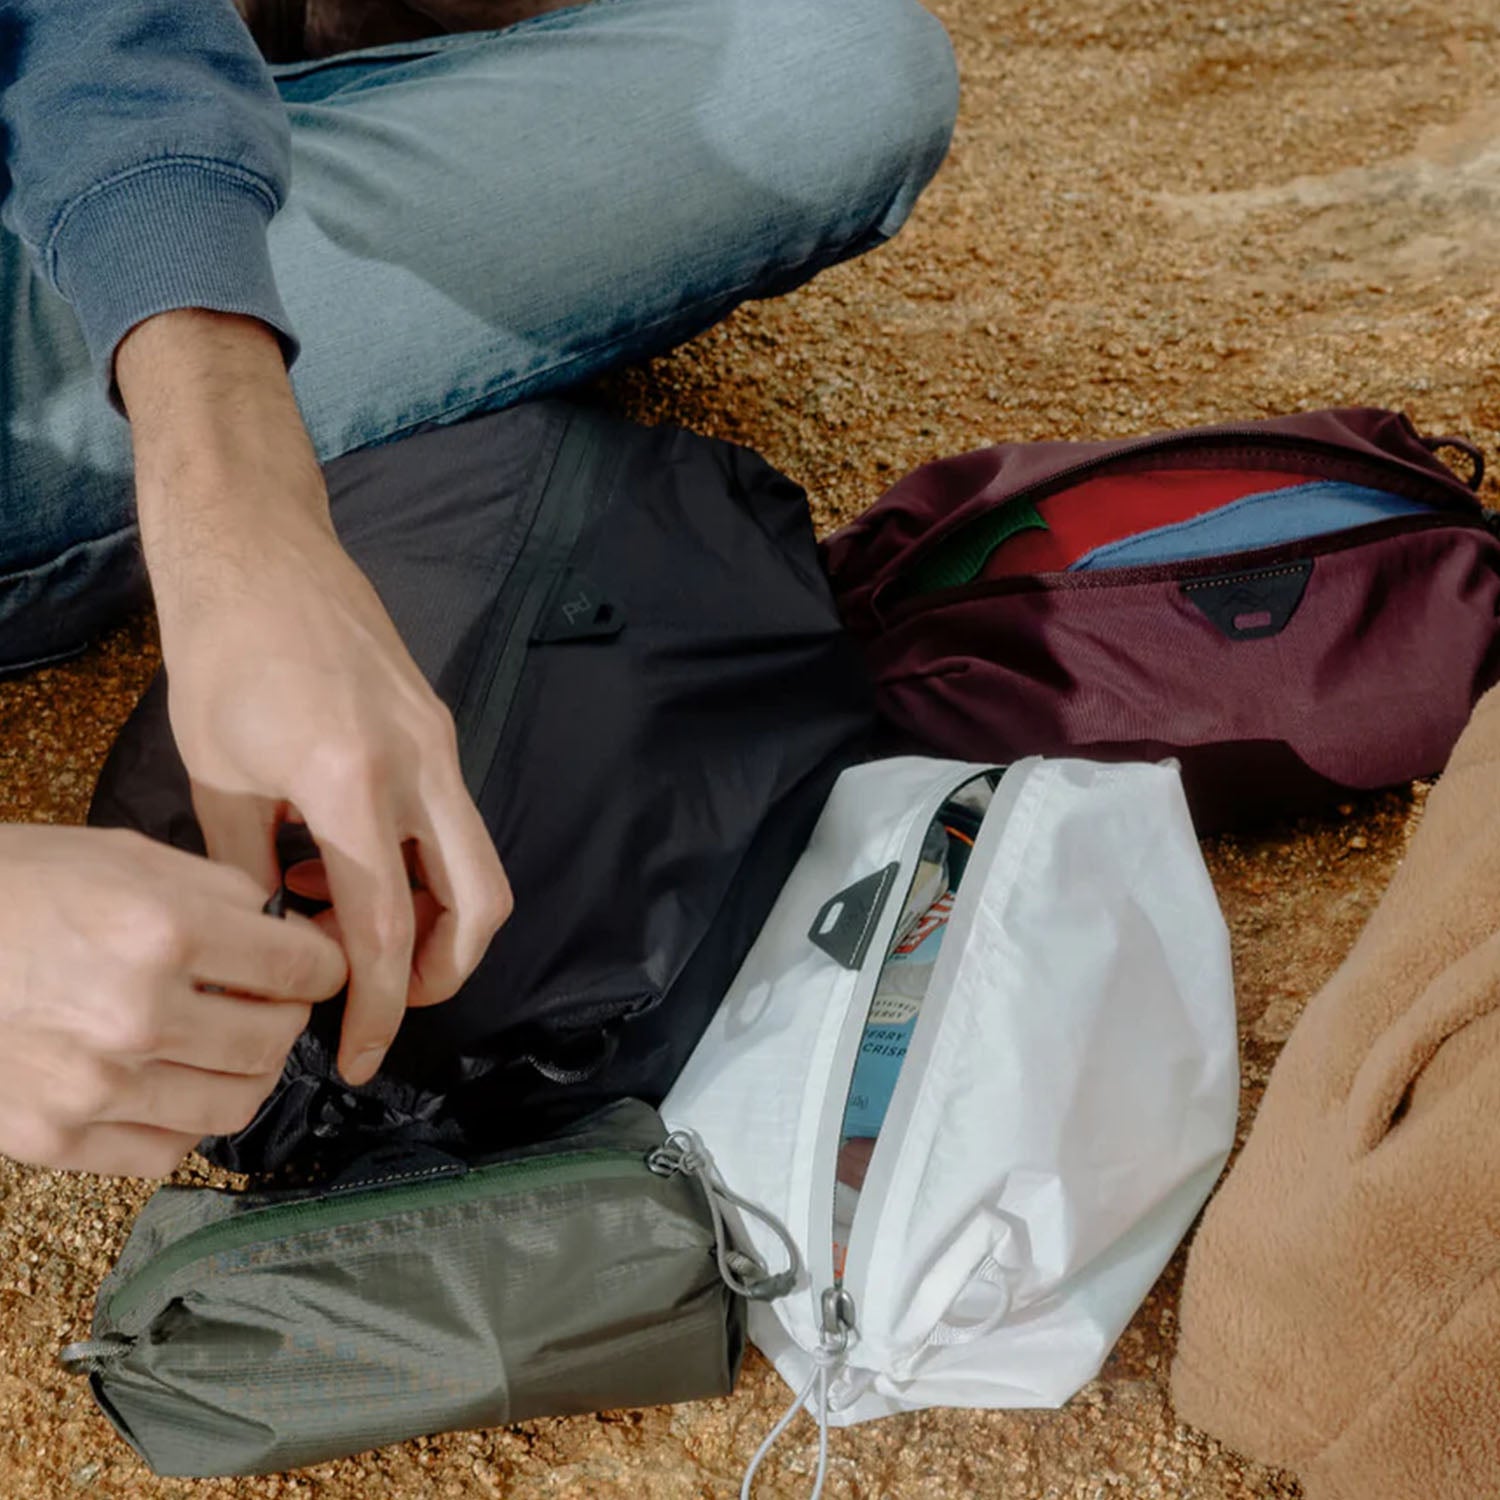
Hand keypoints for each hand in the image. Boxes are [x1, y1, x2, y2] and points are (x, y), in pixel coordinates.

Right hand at [0, 825, 346, 1175]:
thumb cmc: (20, 884)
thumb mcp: (127, 857)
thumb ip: (220, 895)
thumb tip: (287, 933)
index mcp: (162, 931)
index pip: (302, 969)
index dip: (321, 965)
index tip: (313, 964)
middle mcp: (136, 1015)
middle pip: (275, 1040)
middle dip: (284, 1014)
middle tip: (265, 999)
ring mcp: (93, 1086)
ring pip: (234, 1103)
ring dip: (245, 1071)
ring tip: (222, 1041)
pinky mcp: (52, 1139)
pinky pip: (166, 1151)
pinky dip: (182, 1120)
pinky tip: (164, 1080)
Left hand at [117, 311, 512, 1087]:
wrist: (262, 550)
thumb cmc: (223, 653)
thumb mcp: (218, 774)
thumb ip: (254, 868)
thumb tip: (278, 939)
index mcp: (354, 781)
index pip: (385, 927)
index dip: (376, 1007)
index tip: (358, 1060)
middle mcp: (421, 765)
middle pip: (480, 904)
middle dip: (442, 970)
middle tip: (383, 998)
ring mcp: (441, 743)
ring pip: (475, 864)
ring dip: (430, 918)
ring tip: (345, 922)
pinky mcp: (438, 727)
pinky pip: (449, 821)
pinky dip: (416, 864)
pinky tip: (347, 857)